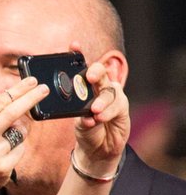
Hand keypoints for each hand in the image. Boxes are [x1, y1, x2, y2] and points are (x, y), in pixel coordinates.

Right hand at [0, 76, 49, 194]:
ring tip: (3, 143)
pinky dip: (17, 150)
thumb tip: (18, 101)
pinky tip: (4, 157)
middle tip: (44, 89)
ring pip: (20, 133)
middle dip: (31, 98)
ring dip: (20, 133)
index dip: (18, 90)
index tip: (31, 81)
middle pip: (12, 112)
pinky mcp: (3, 166)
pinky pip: (21, 149)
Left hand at [73, 43, 129, 173]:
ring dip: (101, 101)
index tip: (73, 45)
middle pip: (100, 73)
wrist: (97, 149)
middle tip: (90, 77)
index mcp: (85, 88)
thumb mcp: (76, 120)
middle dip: (95, 72)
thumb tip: (82, 113)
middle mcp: (100, 88)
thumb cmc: (86, 130)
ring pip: (109, 91)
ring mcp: (112, 97)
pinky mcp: (122, 108)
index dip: (78, 55)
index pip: (82, 68)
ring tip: (94, 111)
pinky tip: (100, 118)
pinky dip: (107, 112)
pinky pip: (117, 106)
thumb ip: (77, 113)